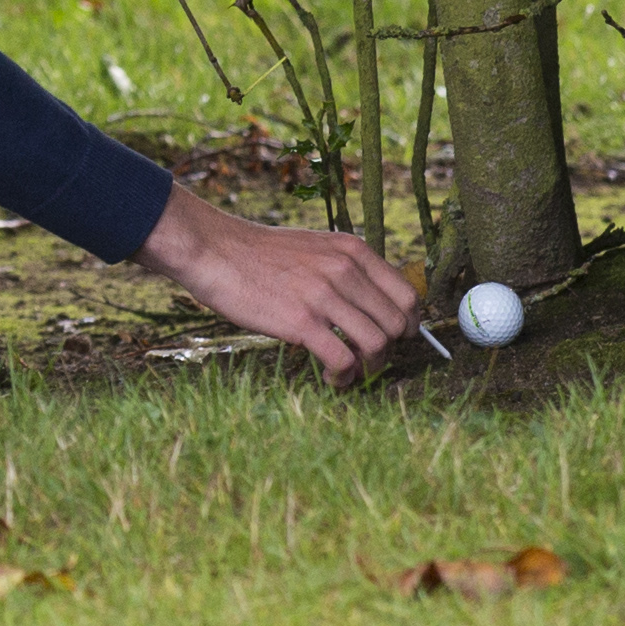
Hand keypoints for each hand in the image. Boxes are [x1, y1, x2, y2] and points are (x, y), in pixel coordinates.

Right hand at [131, 181, 424, 387]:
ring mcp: (325, 295)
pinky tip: (332, 379)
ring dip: (370, 368)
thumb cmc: (260, 254)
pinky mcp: (302, 321)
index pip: (408, 294)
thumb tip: (372, 304)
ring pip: (378, 344)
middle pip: (398, 324)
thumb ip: (345, 269)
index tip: (395, 339)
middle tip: (368, 360)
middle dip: (390, 350)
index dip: (408, 325)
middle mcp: (345, 269)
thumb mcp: (315, 246)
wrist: (216, 250)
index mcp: (352, 250)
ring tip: (349, 373)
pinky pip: (345, 361)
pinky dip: (345, 378)